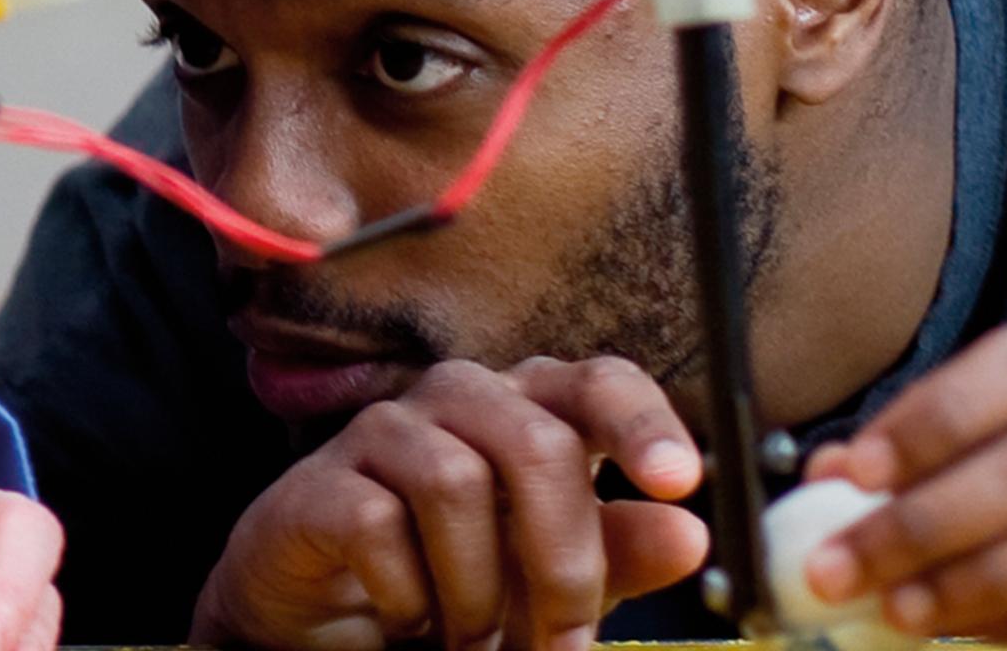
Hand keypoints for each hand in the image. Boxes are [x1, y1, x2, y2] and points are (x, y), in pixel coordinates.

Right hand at [198, 356, 710, 650]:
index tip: (678, 482)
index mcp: (532, 411)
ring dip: (479, 590)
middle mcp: (460, 401)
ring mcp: (383, 431)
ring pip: (455, 482)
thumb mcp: (552, 580)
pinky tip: (407, 618)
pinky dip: (408, 593)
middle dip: (562, 560)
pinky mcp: (318, 483)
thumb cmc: (450, 585)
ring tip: (473, 639)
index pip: (597, 382)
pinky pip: (377, 523)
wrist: (325, 628)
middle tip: (565, 643)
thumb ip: (618, 553)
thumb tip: (687, 535)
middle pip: (534, 442)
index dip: (641, 422)